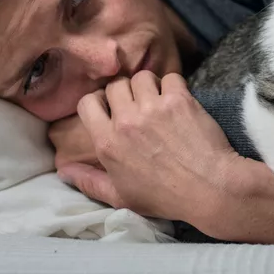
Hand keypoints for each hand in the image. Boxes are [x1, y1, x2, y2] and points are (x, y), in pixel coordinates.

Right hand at [56, 71, 238, 226]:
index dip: (98, 101)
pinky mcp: (179, 100)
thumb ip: (89, 181)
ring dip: (149, 86)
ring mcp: (153, 108)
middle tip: (139, 105)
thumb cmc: (165, 197)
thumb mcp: (120, 197)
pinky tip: (178, 101)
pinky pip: (170, 77)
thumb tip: (63, 170)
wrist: (210, 188)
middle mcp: (126, 121)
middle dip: (125, 92)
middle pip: (115, 85)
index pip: (87, 102)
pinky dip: (174, 86)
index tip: (111, 109)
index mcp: (107, 143)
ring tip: (159, 100)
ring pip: (141, 76)